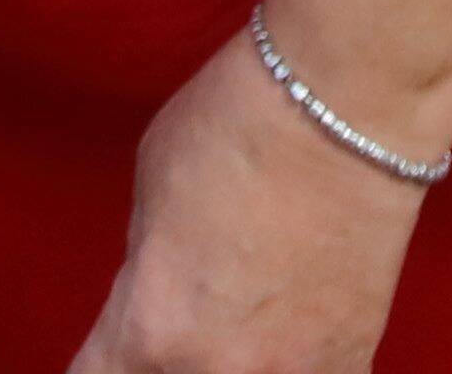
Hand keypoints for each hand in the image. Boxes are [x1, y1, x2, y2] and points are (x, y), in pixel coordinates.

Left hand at [70, 31, 432, 373]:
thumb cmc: (238, 125)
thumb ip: (145, 263)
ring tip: (243, 319)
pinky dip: (296, 363)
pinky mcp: (349, 359)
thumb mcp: (148, 193)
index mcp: (149, 331)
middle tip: (184, 314)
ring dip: (234, 360)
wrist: (346, 104)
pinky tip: (294, 329)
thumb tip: (154, 287)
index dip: (102, 360)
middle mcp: (216, 371)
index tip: (114, 345)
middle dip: (164, 356)